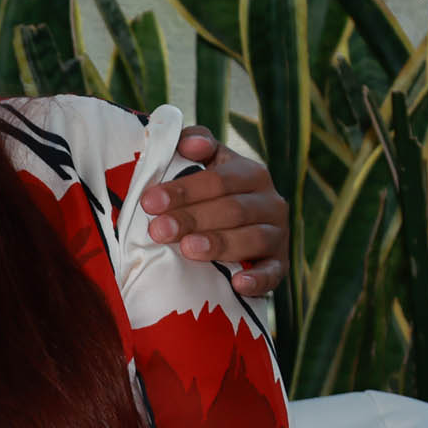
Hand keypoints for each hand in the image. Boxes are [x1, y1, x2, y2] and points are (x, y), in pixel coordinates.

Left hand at [140, 126, 289, 296]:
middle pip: (232, 209)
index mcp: (250, 174)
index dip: (184, 190)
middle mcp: (269, 202)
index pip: (218, 180)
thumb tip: (190, 143)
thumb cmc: (206, 193)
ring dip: (220, 244)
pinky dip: (258, 279)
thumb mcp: (202, 163)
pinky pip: (274, 273)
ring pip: (252, 238)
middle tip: (158, 230)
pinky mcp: (279, 265)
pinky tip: (238, 284)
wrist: (230, 228)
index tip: (149, 202)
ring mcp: (277, 234)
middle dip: (192, 219)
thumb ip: (194, 142)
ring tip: (188, 249)